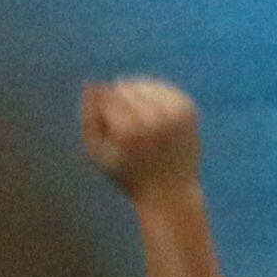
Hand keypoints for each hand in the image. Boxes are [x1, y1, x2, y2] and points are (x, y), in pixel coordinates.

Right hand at [78, 74, 202, 198]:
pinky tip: (151, 115)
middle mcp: (155, 121)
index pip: (107, 97)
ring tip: (136, 117)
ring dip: (135, 95)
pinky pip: (163, 89)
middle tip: (123, 124)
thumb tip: (91, 83)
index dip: (102, 107)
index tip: (108, 125)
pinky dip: (154, 97)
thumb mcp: (97, 152)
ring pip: (145, 85)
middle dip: (119, 99)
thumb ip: (88, 117)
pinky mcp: (189, 110)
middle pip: (126, 88)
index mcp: (130, 133)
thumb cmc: (127, 173)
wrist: (170, 192)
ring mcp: (175, 114)